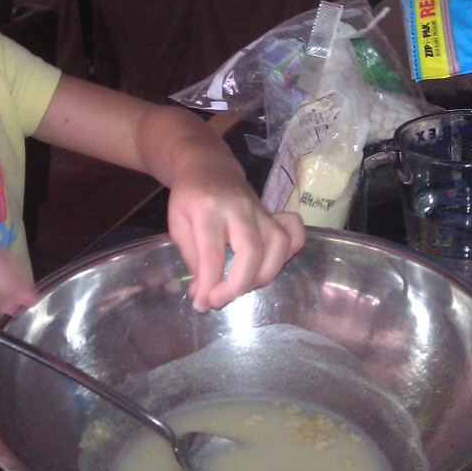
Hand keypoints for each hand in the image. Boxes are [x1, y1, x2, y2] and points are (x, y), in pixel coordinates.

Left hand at [166, 164, 304, 312]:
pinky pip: (294, 235)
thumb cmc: (189, 197)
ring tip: (241, 287)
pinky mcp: (274, 215)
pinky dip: (289, 255)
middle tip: (220, 300)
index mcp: (208, 208)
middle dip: (238, 285)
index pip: (213, 253)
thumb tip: (203, 294)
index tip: (202, 304)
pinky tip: (269, 266)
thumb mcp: (178, 224)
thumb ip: (192, 258)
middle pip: (251, 251)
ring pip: (279, 246)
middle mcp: (240, 208)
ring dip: (263, 276)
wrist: (208, 166)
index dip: (209, 285)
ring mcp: (261, 210)